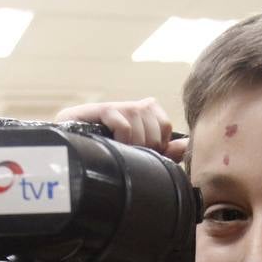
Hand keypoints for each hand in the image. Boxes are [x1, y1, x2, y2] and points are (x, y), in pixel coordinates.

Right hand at [55, 97, 188, 162]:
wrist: (73, 146)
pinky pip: (123, 124)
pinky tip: (110, 142)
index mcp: (147, 112)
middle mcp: (136, 106)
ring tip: (117, 150)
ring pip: (139, 129)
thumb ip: (165, 150)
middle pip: (155, 131)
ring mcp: (120, 106)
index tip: (142, 155)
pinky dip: (120, 138)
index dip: (158, 146)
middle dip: (143, 149)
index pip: (166, 127)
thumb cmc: (108, 150)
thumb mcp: (139, 151)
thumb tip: (187, 145)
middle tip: (127, 154)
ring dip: (130, 146)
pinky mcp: (103, 109)